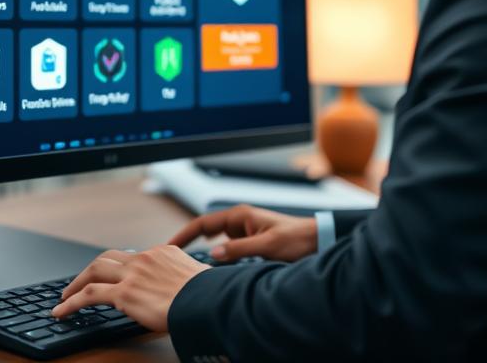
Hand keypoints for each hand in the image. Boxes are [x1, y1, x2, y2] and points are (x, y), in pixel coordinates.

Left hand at [52, 246, 208, 331]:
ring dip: (76, 283)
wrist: (208, 301)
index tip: (113, 277)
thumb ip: (186, 279)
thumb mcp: (200, 278)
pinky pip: (89, 295)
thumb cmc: (210, 295)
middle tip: (81, 281)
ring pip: (94, 271)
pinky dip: (71, 302)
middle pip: (108, 257)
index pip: (134, 257)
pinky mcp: (124, 293)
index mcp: (164, 252)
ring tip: (65, 296)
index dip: (120, 268)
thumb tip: (189, 290)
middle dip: (91, 269)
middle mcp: (145, 258)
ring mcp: (132, 274)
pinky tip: (61, 310)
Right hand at [168, 204, 316, 262]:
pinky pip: (228, 251)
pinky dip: (218, 260)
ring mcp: (244, 233)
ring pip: (216, 243)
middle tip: (172, 259)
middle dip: (189, 243)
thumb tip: (212, 254)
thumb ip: (239, 249)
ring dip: (204, 253)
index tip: (169, 245)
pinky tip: (213, 271)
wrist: (317, 242)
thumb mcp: (266, 246)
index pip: (203, 223)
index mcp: (240, 216)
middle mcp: (239, 222)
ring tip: (188, 267)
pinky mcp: (250, 244)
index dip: (184, 234)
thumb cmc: (296, 239)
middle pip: (205, 232)